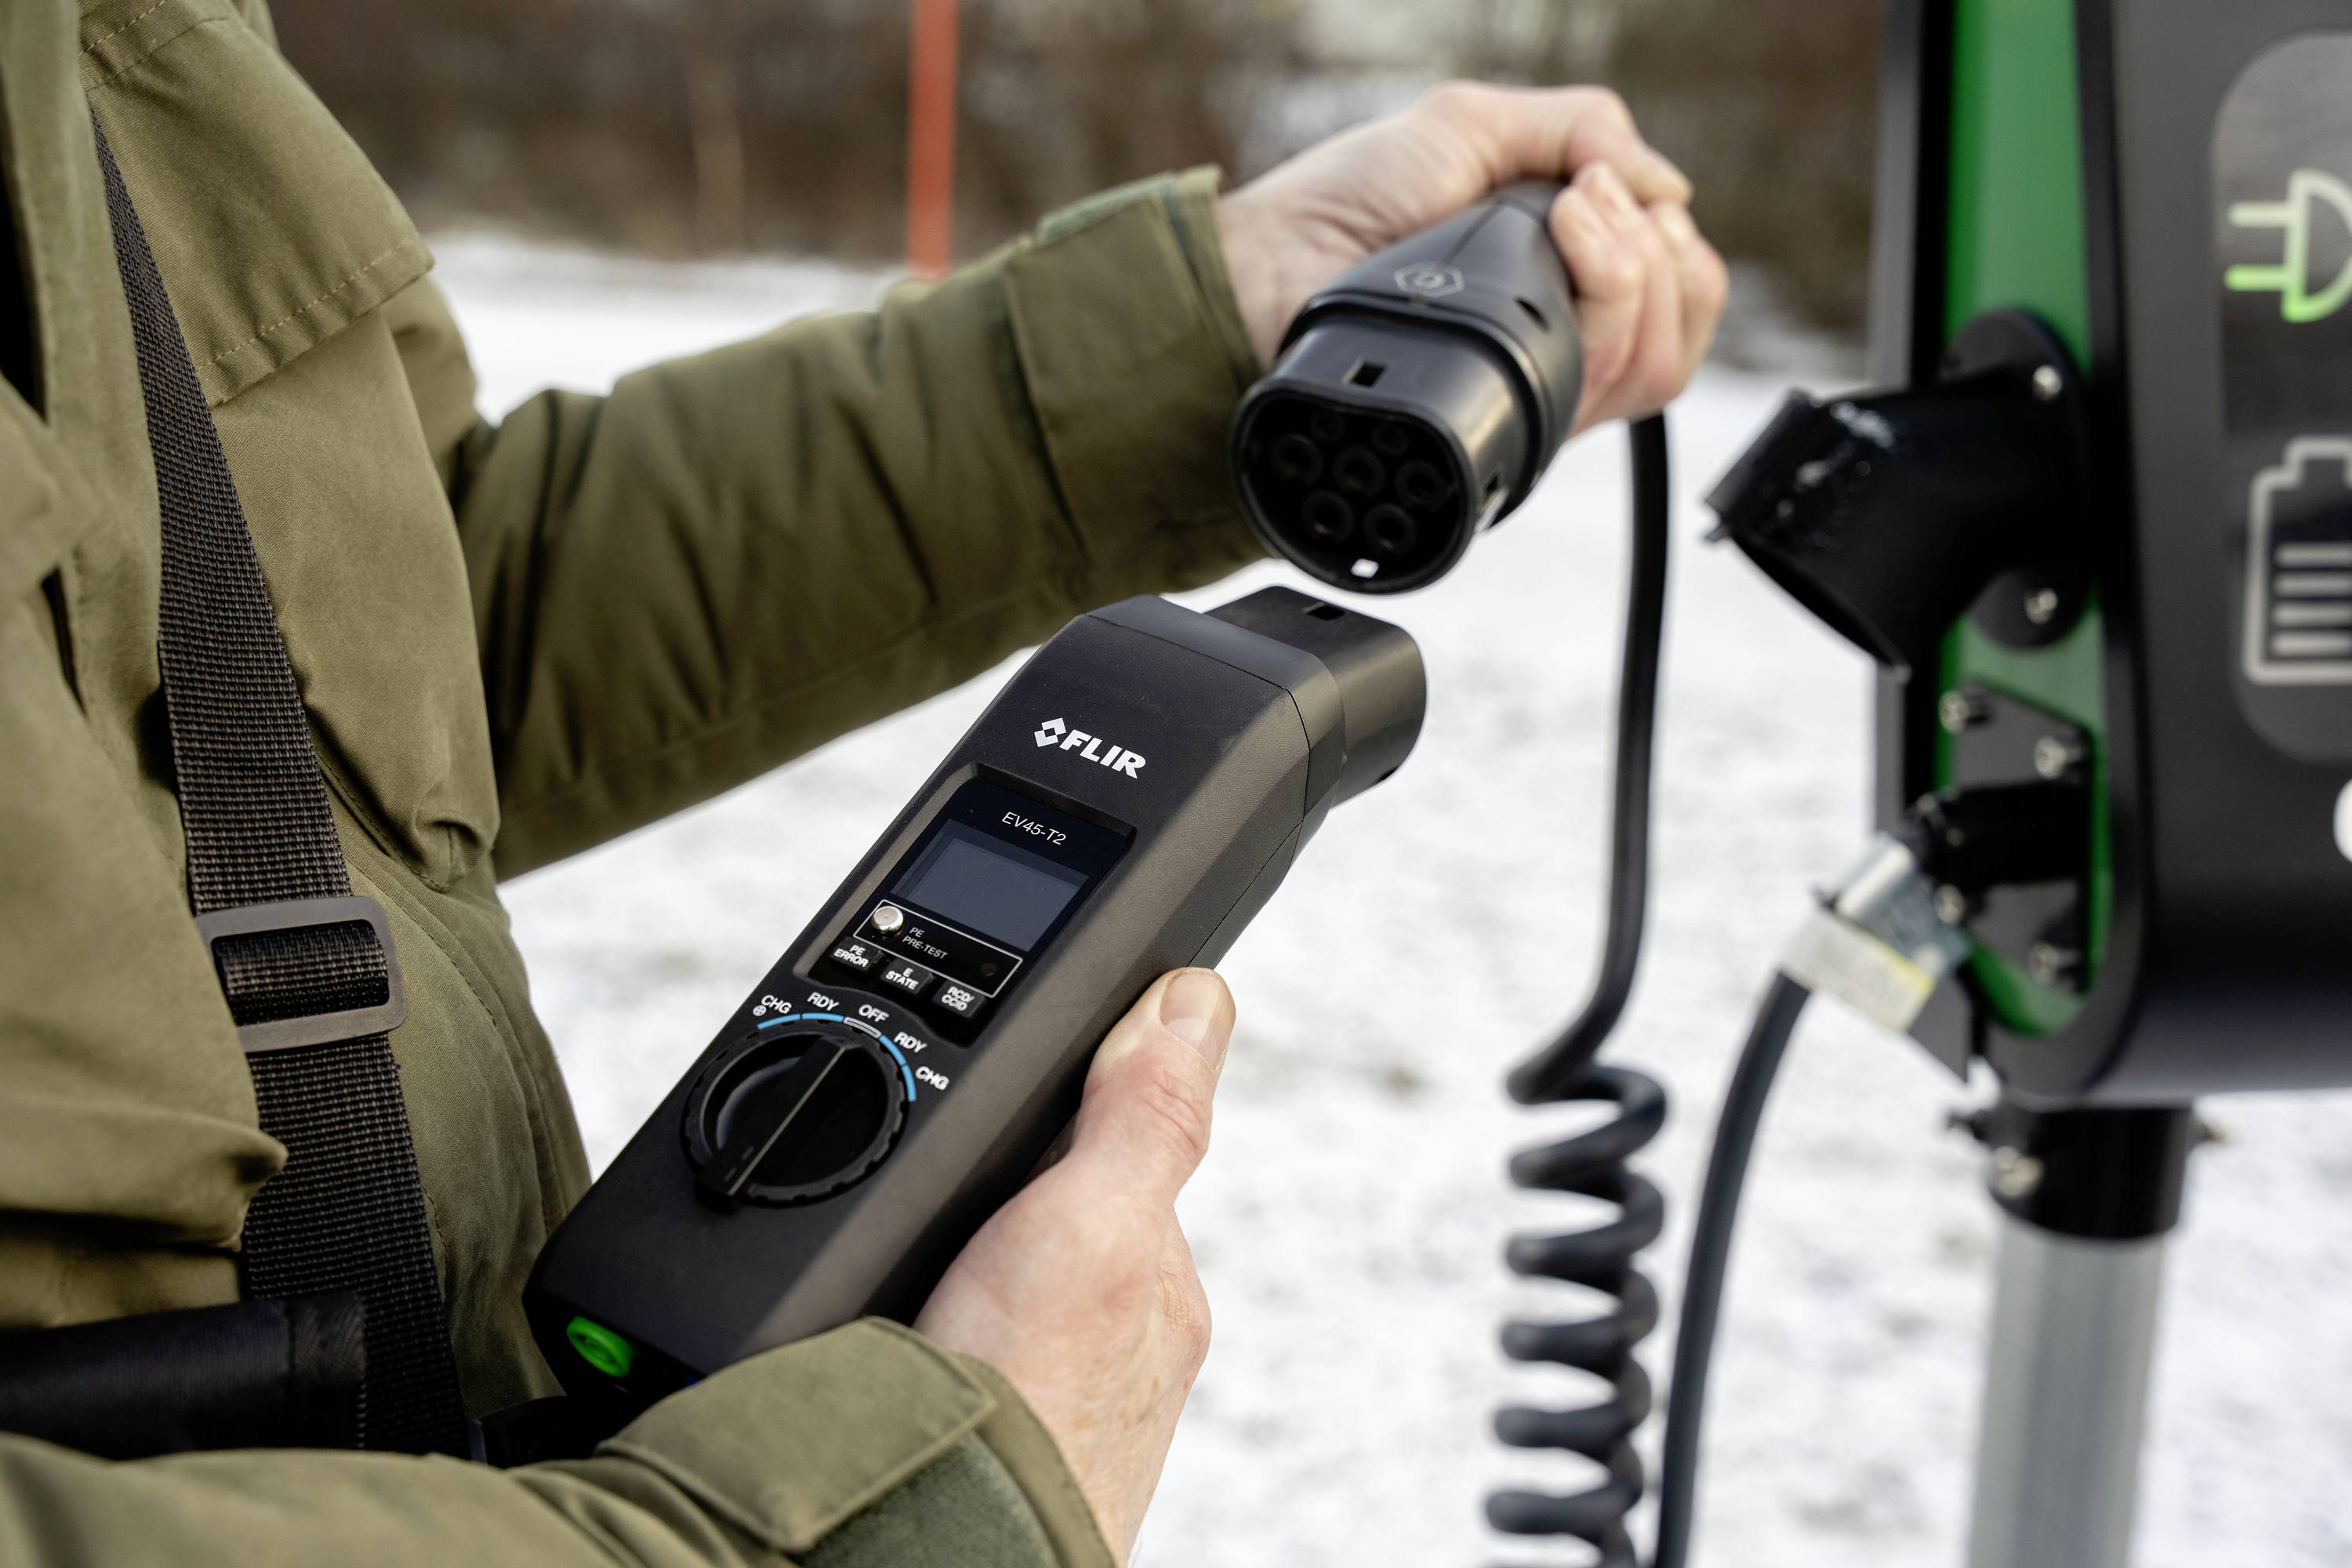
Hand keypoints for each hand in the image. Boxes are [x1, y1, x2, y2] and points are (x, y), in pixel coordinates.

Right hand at [916, 969, 1234, 1563]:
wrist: (934, 1547)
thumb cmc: (1027, 1411)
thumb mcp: (1090, 1223)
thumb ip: (1141, 1115)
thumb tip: (1193, 997)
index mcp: (1156, 1282)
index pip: (1115, 1156)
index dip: (1054, 1119)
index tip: (990, 1108)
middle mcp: (1119, 1348)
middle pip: (1045, 1222)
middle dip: (985, 1200)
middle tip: (925, 1203)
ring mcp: (1053, 1403)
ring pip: (995, 1291)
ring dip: (946, 1270)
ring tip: (902, 1275)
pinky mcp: (986, 1445)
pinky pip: (953, 1352)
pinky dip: (918, 1332)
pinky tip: (890, 1336)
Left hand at [1216, 82, 1728, 434]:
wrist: (1276, 264)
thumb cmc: (1351, 198)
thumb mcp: (1473, 126)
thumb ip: (1580, 131)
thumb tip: (1672, 189)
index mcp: (1559, 288)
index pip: (1675, 295)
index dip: (1671, 243)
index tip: (1610, 188)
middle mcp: (1557, 348)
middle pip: (1678, 330)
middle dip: (1653, 247)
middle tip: (1581, 199)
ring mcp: (1538, 390)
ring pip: (1656, 362)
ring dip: (1636, 266)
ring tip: (1567, 214)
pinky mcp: (1513, 419)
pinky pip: (1608, 389)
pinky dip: (1610, 298)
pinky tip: (1560, 243)